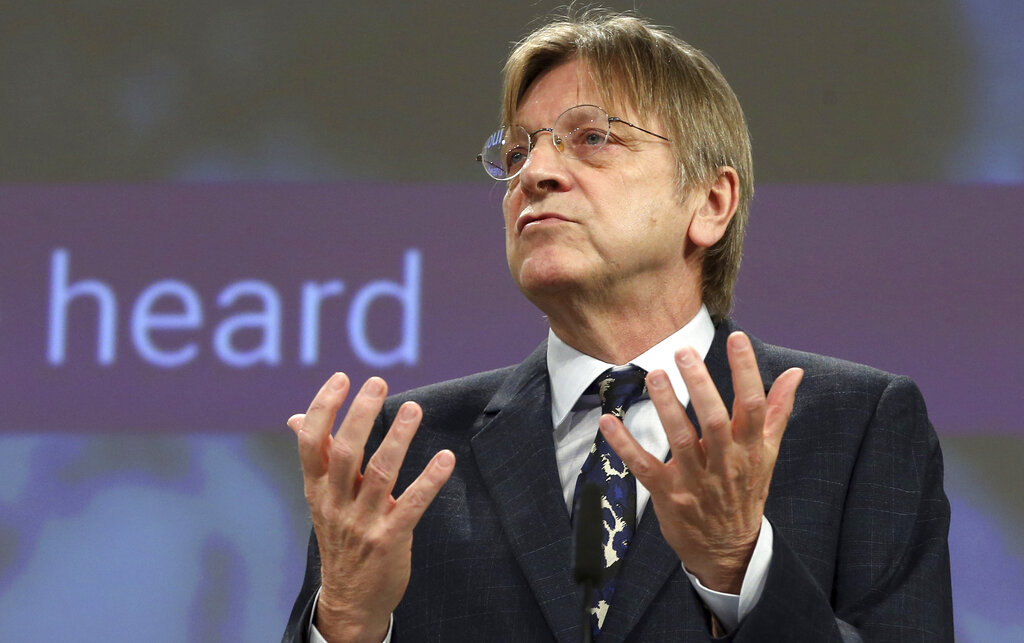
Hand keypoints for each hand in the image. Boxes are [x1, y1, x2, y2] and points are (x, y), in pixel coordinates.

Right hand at [288, 373, 454, 642]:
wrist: (350, 599)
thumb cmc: (340, 537)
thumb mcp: (321, 499)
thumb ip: (317, 458)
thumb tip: (296, 417)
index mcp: (317, 489)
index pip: (311, 443)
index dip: (324, 408)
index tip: (342, 379)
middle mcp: (336, 503)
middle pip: (344, 452)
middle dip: (360, 415)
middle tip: (377, 384)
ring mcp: (362, 523)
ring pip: (379, 474)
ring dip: (398, 438)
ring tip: (414, 409)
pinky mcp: (390, 540)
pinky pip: (412, 505)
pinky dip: (430, 480)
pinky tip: (445, 458)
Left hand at [599, 331, 802, 592]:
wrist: (728, 548)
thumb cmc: (745, 490)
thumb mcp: (767, 454)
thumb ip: (776, 411)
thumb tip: (794, 373)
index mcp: (750, 449)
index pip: (752, 405)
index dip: (746, 371)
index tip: (737, 338)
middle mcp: (725, 463)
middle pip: (714, 421)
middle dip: (700, 385)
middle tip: (685, 352)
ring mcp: (695, 480)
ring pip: (681, 440)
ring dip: (666, 407)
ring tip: (654, 375)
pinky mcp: (668, 494)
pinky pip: (644, 467)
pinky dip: (625, 446)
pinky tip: (608, 422)